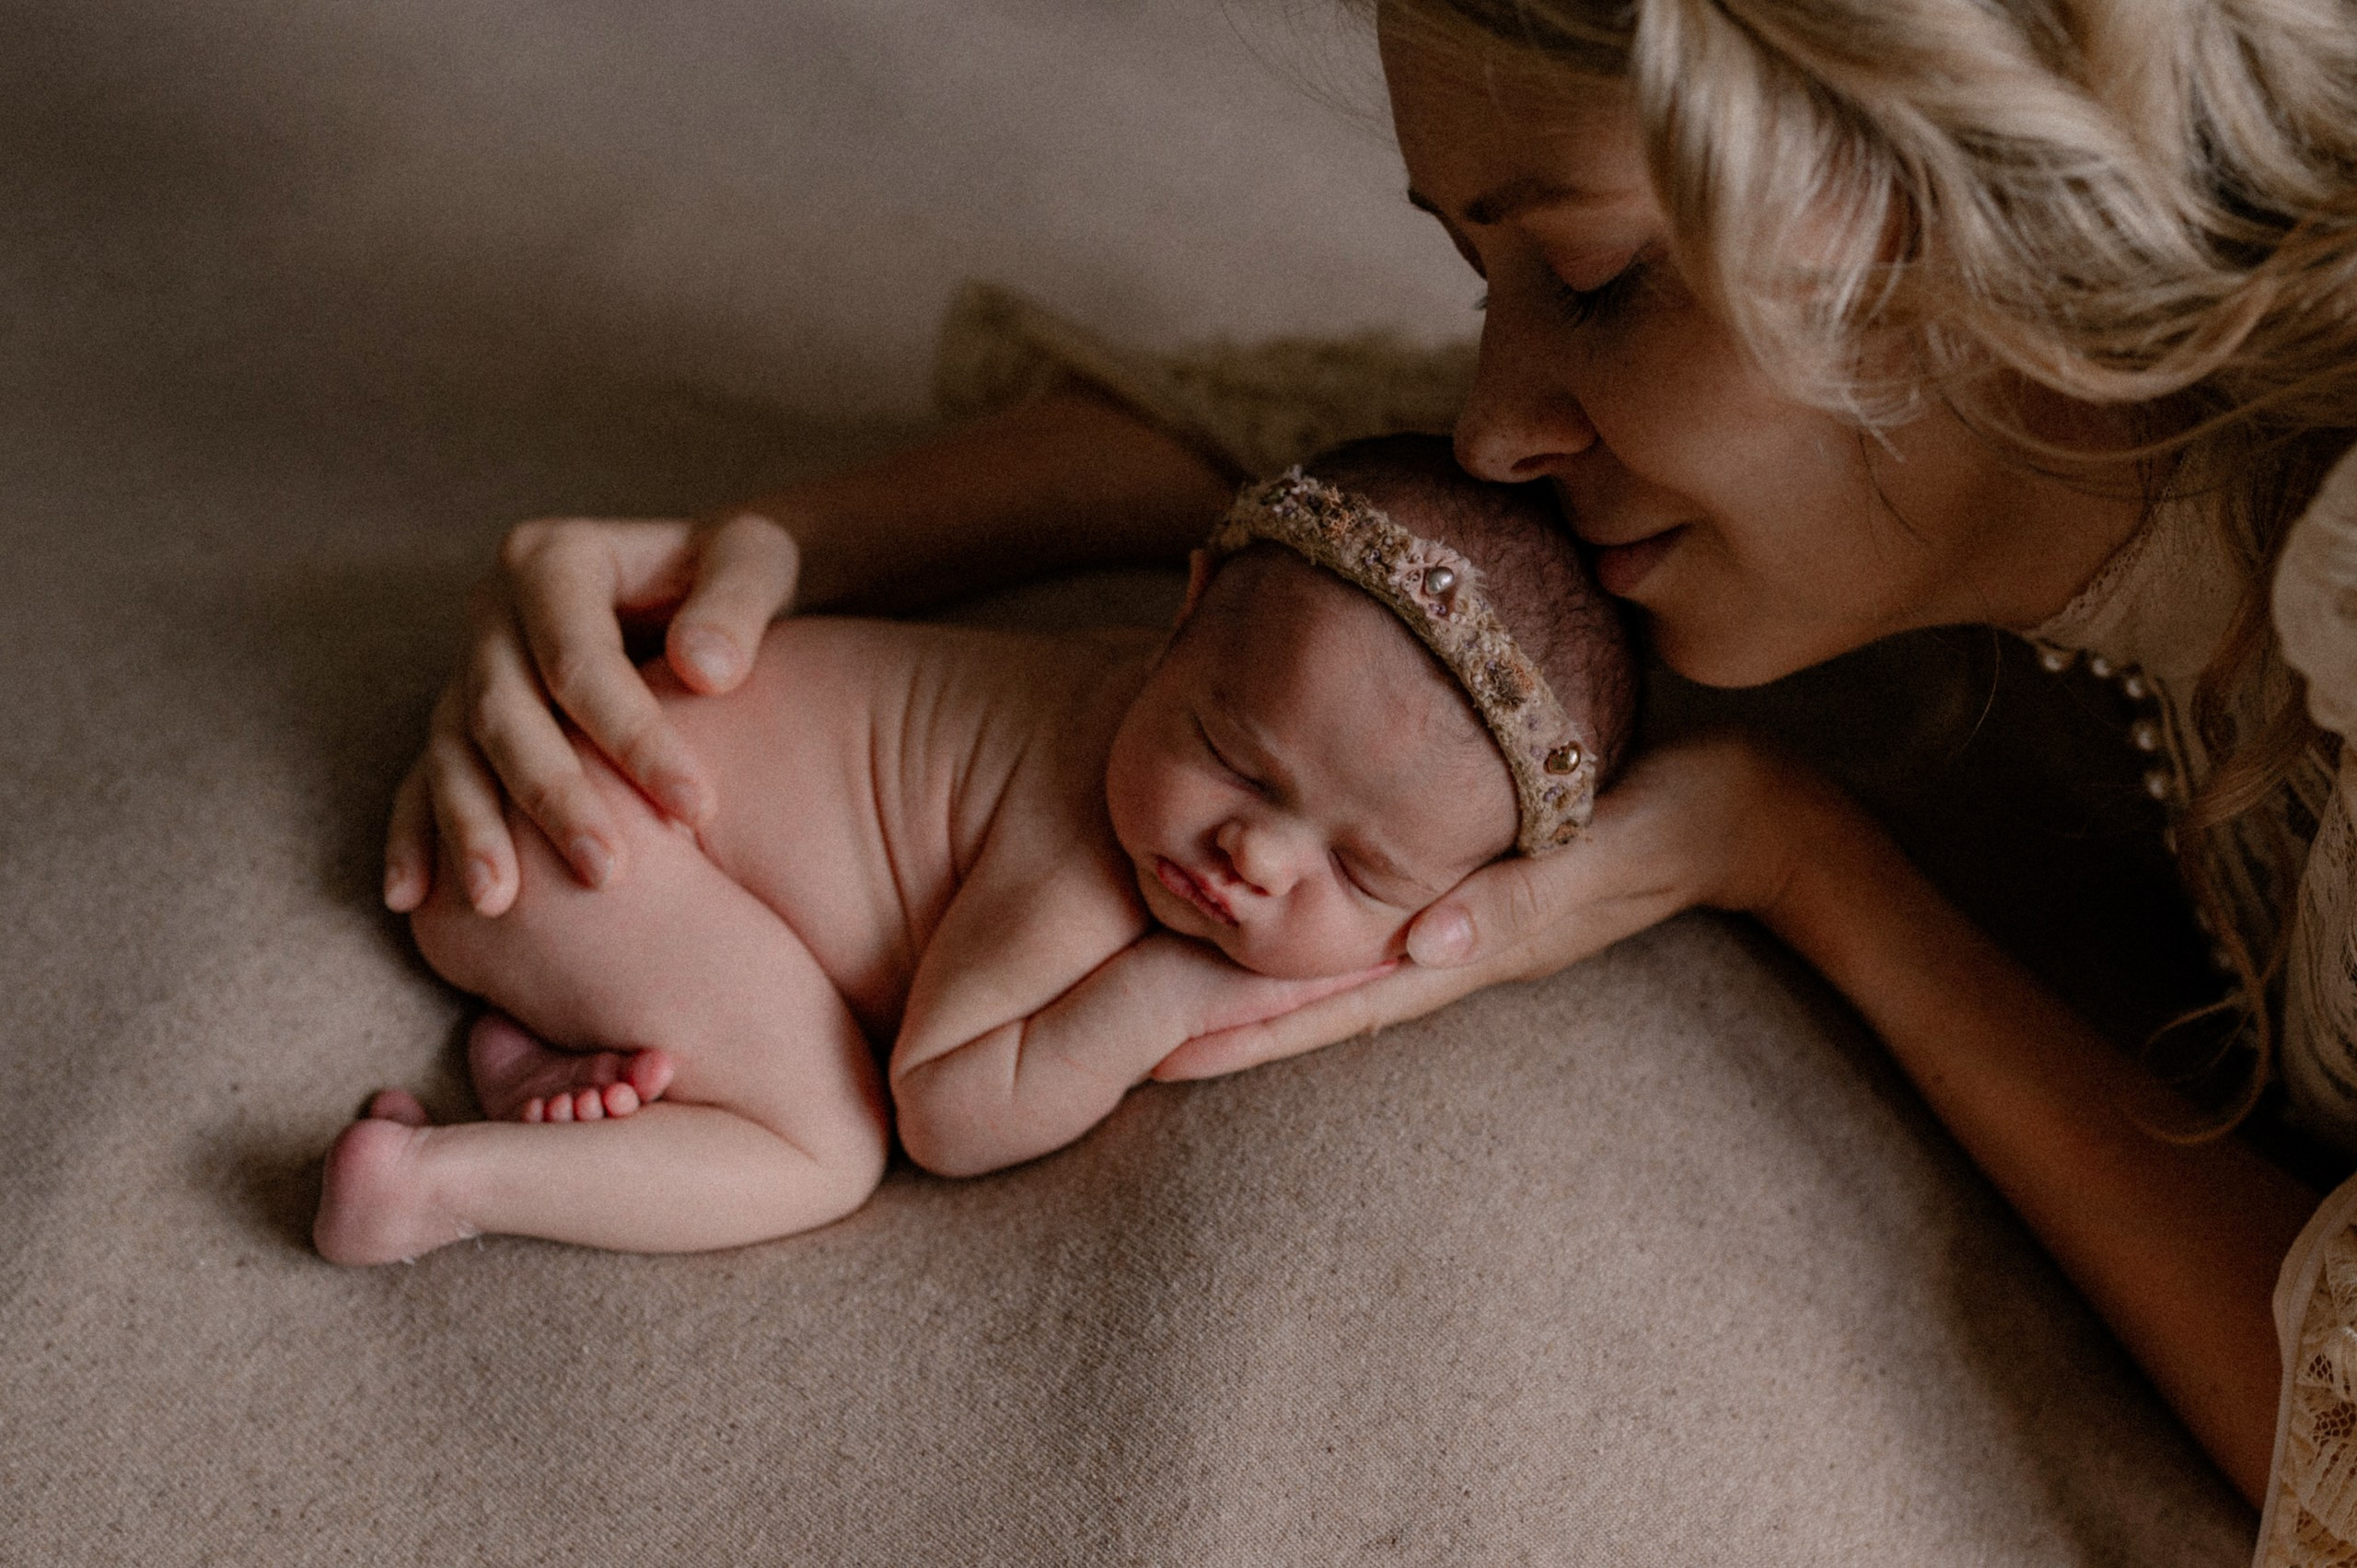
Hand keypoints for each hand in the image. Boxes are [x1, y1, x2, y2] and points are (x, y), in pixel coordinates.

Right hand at [383, 511, 799, 915]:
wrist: (700, 583)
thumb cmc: (733, 573)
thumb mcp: (755, 559)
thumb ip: (736, 601)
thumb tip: (704, 669)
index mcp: (554, 560)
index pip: (582, 660)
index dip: (634, 736)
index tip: (698, 808)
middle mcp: (493, 611)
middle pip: (506, 711)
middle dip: (554, 797)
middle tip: (607, 873)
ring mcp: (468, 668)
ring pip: (455, 752)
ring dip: (474, 827)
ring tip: (498, 901)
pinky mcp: (462, 721)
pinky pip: (424, 778)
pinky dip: (415, 835)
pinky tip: (415, 899)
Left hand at [1150, 734, 1821, 1080]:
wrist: (1759, 811)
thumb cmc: (1692, 813)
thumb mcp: (1616, 847)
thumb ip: (1527, 894)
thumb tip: (1423, 946)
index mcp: (1482, 938)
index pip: (1349, 997)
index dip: (1258, 1024)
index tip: (1166, 1047)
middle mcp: (1463, 941)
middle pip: (1329, 996)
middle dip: (1234, 1022)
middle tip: (1131, 1046)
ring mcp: (1472, 922)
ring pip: (1347, 970)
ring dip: (1265, 990)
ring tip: (1172, 1009)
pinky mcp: (1484, 891)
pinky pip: (1381, 930)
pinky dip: (1319, 944)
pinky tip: (1275, 938)